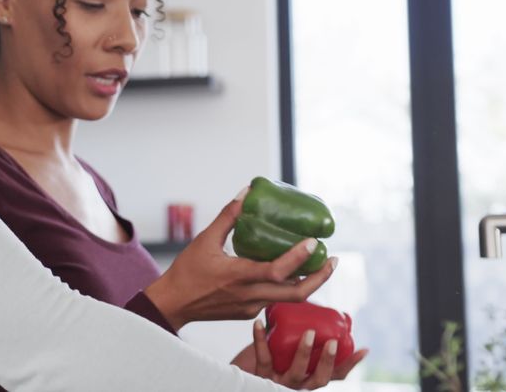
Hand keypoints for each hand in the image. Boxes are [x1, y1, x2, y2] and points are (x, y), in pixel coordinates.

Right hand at [143, 193, 336, 330]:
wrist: (173, 303)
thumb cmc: (187, 271)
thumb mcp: (205, 240)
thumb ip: (228, 217)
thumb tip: (245, 193)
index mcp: (239, 276)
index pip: (277, 271)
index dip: (298, 258)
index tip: (313, 242)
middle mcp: (250, 295)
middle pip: (297, 293)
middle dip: (320, 277)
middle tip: (333, 260)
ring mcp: (251, 307)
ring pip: (288, 298)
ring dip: (307, 283)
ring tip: (319, 265)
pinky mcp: (248, 312)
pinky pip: (274, 299)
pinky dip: (288, 287)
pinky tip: (290, 273)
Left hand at [231, 318, 368, 388]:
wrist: (242, 369)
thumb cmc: (270, 353)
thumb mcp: (290, 346)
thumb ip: (304, 330)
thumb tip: (311, 294)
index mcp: (309, 376)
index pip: (336, 375)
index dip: (350, 364)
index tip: (364, 349)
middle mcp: (298, 383)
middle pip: (320, 379)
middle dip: (328, 361)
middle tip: (331, 341)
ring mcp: (279, 381)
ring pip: (296, 373)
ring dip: (304, 353)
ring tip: (308, 333)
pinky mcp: (260, 375)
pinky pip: (263, 357)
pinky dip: (260, 338)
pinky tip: (260, 323)